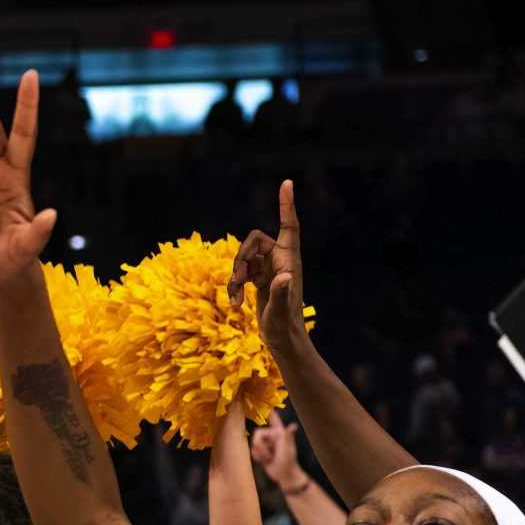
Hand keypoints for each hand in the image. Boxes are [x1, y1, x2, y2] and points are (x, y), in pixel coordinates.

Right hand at [229, 179, 305, 346]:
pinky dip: (234, 286)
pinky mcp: (259, 280)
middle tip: (238, 279)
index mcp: (289, 261)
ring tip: (237, 299)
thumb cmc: (285, 326)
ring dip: (235, 276)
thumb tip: (281, 278)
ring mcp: (268, 269)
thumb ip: (281, 293)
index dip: (286, 205)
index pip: (289, 226)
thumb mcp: (281, 311)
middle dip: (241, 257)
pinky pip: (240, 273)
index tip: (286, 183)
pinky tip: (236, 304)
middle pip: (254, 242)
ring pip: (243, 258)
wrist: (283, 340)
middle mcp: (280, 261)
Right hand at [250, 417, 302, 484]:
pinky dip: (258, 457)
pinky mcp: (261, 452)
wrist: (284, 475)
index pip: (274, 420)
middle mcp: (272, 436)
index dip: (270, 413)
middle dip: (261, 446)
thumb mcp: (288, 448)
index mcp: (279, 433)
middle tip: (270, 454)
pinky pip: (253, 451)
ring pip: (254, 444)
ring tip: (270, 458)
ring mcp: (266, 444)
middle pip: (257, 434)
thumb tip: (293, 426)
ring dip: (260, 453)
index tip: (266, 406)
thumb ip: (287, 436)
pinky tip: (265, 461)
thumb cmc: (289, 461)